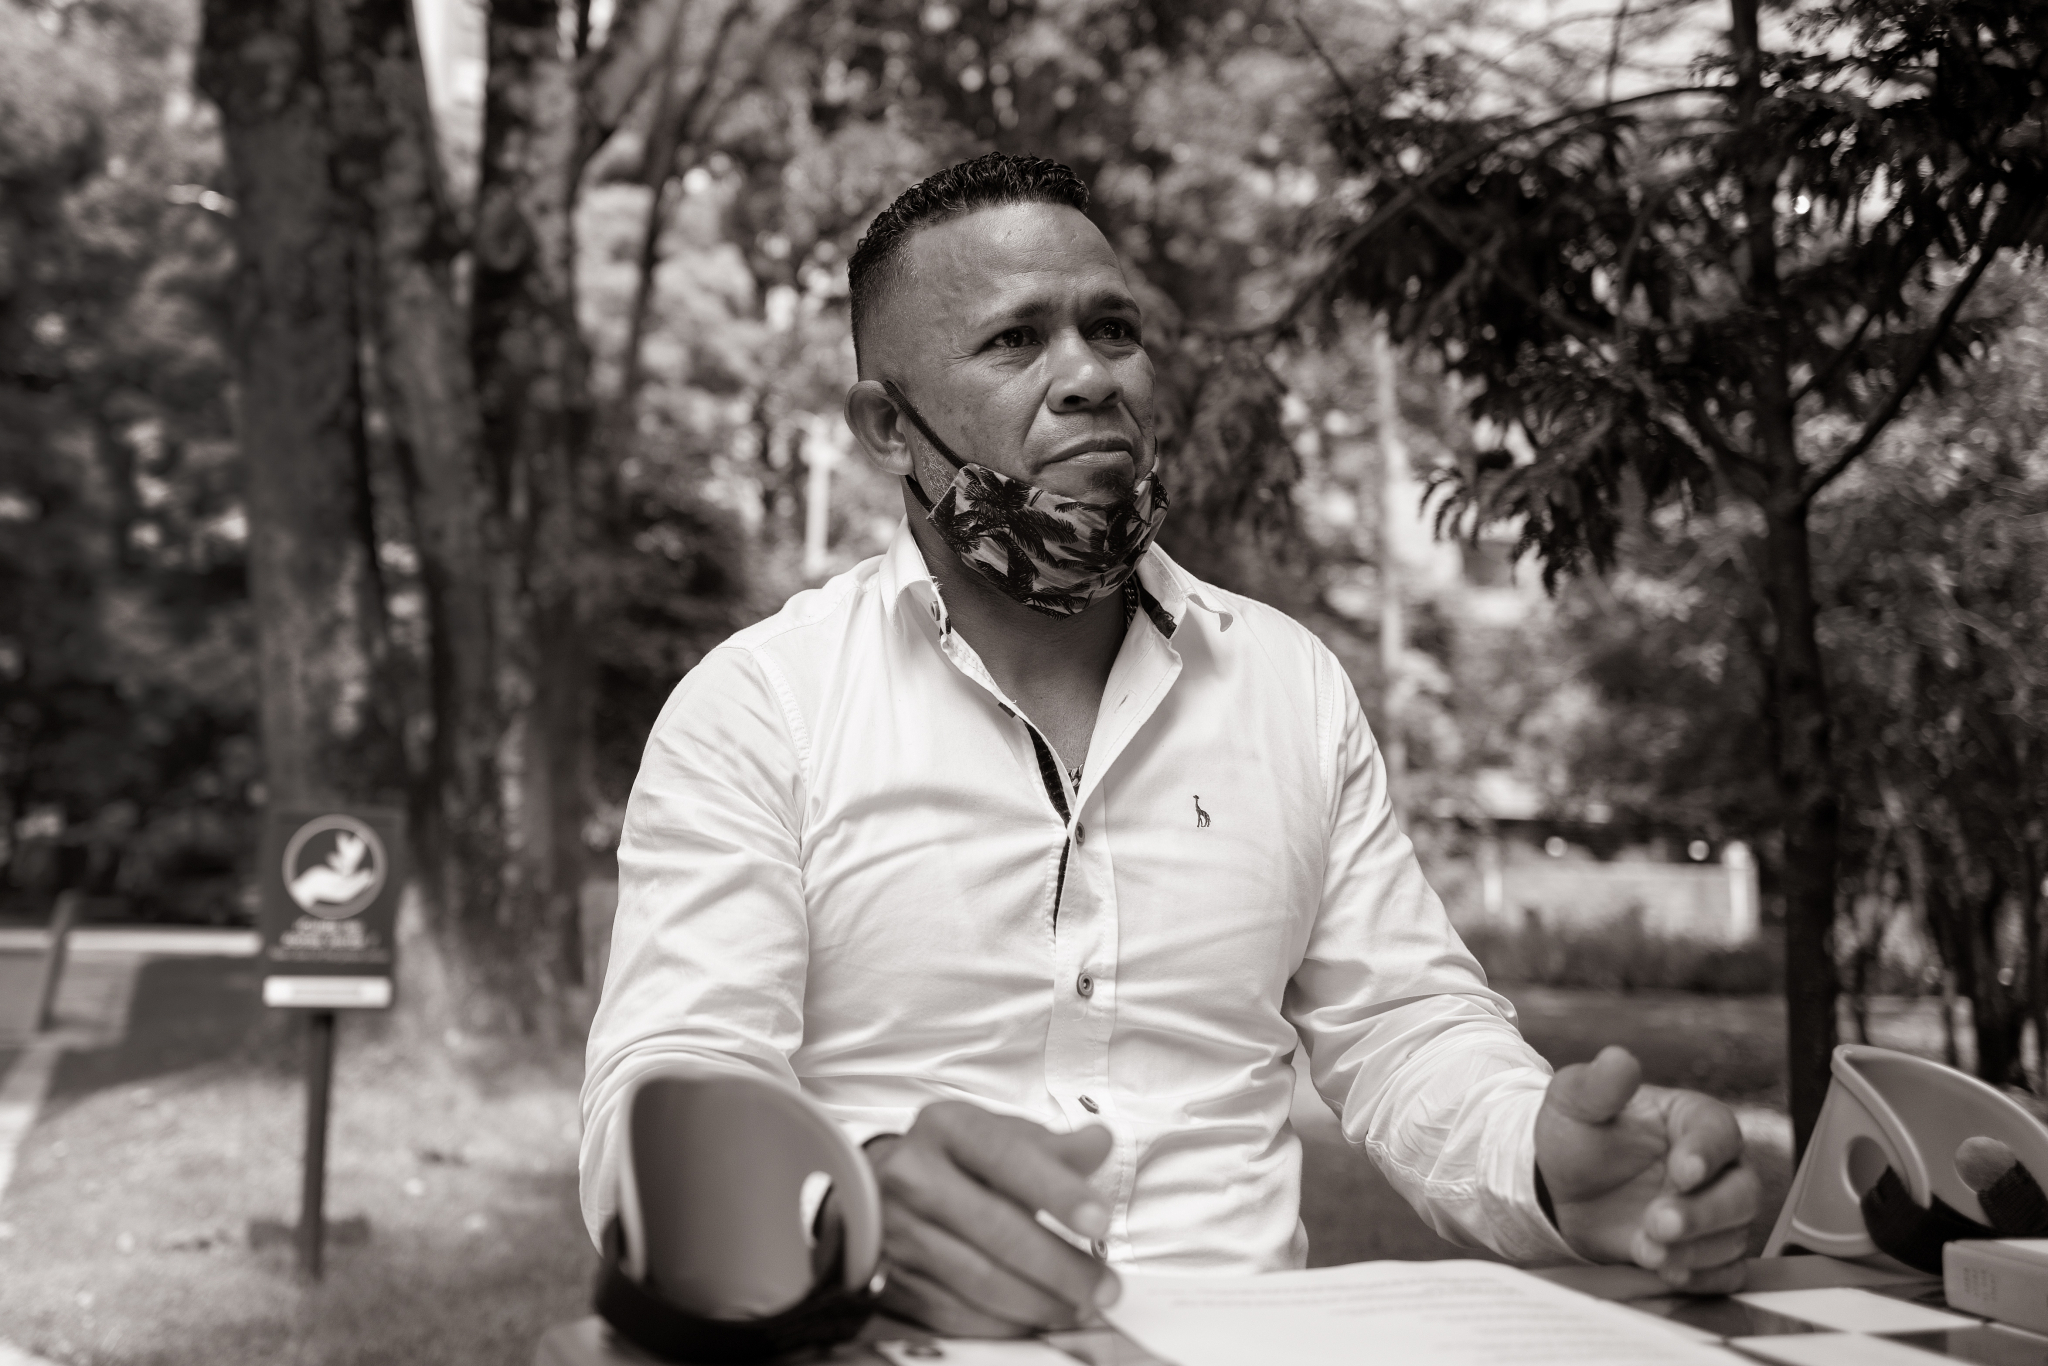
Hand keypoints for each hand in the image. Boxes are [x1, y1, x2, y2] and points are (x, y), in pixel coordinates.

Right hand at [864, 1101, 1117, 1335]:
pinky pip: (952, 1310)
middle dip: (1059, 1265)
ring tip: (1079, 1307)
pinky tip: (1035, 1319)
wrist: (888, 1183)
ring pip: (977, 1277)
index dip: (1057, 1192)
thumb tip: (1100, 1142)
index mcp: (947, 1127)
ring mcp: (896, 1227)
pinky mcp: (890, 1274)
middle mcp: (912, 1173)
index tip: (1100, 1221)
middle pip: (995, 1227)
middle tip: (1103, 1287)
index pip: (1007, 1158)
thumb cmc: (959, 1159)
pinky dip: (1001, 1322)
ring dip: (1038, 1301)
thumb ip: (1054, 1147)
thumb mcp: (1003, 1136)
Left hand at [1535, 1045, 1760, 1292]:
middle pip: (1741, 1192)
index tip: (1683, 1171)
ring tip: (1650, 1252)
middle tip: (1659, 1223)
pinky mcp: (1705, 1250)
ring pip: (1733, 1235)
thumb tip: (1619, 1059)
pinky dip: (1702, 1278)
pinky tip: (1669, 1273)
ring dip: (1695, 1249)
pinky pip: (1726, 1272)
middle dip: (1703, 1213)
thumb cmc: (1576, 1138)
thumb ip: (1599, 1084)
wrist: (1560, 1189)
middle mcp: (1715, 1167)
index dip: (1706, 1153)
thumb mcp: (1575, 1103)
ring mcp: (1713, 1211)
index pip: (1718, 1132)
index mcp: (1692, 1119)